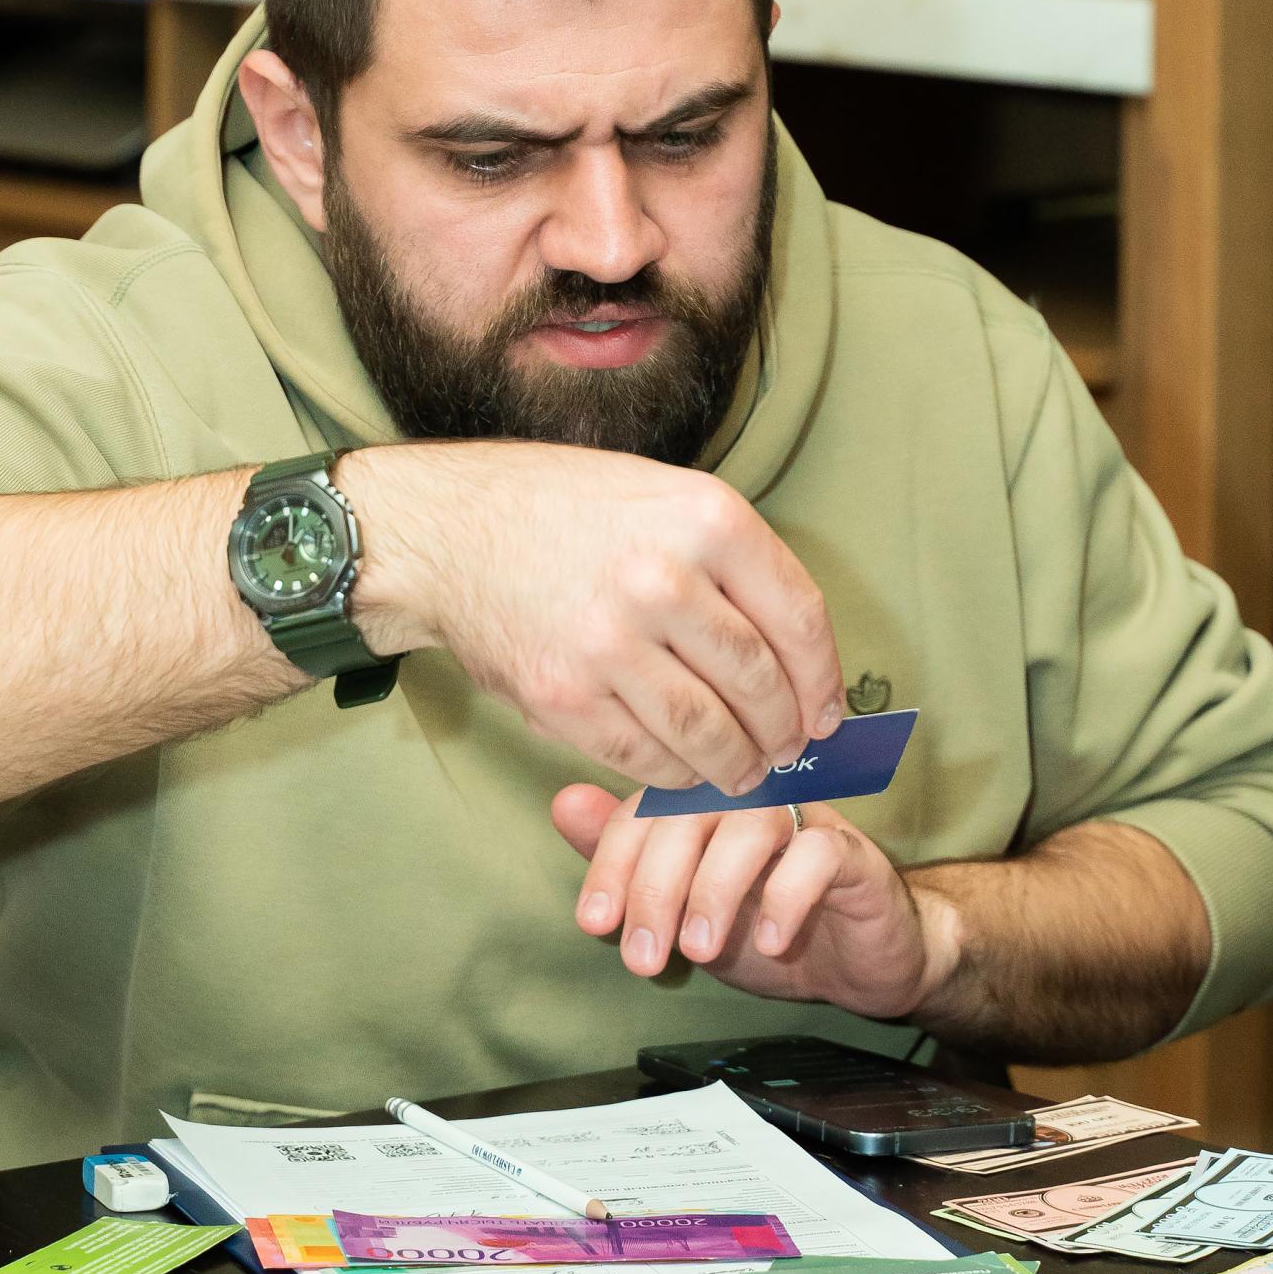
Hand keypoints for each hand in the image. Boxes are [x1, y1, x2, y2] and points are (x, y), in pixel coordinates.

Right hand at [344, 441, 844, 793]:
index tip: (828, 712)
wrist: (444, 532)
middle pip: (760, 684)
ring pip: (710, 734)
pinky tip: (684, 770)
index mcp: (705, 519)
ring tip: (744, 772)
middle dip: (785, 731)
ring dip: (738, 766)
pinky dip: (676, 776)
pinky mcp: (565, 697)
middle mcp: (664, 579)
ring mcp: (611, 643)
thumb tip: (794, 652)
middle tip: (788, 749)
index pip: (800, 619)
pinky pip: (647, 757)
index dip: (824, 679)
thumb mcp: (659, 497)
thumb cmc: (557, 510)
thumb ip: (729, 562)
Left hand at [552, 785, 960, 1015]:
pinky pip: (819, 855)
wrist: (864, 960)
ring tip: (699, 949)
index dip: (611, 863)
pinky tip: (769, 942)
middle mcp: (750, 798)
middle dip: (656, 886)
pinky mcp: (853, 854)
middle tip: (643, 955)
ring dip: (715, 890)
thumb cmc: (769, 926)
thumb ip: (630, 861)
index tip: (595, 922)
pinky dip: (787, 897)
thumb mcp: (685, 908)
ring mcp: (804, 820)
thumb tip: (564, 804)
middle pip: (691, 810)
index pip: (645, 809)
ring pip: (751, 825)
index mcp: (704, 804)